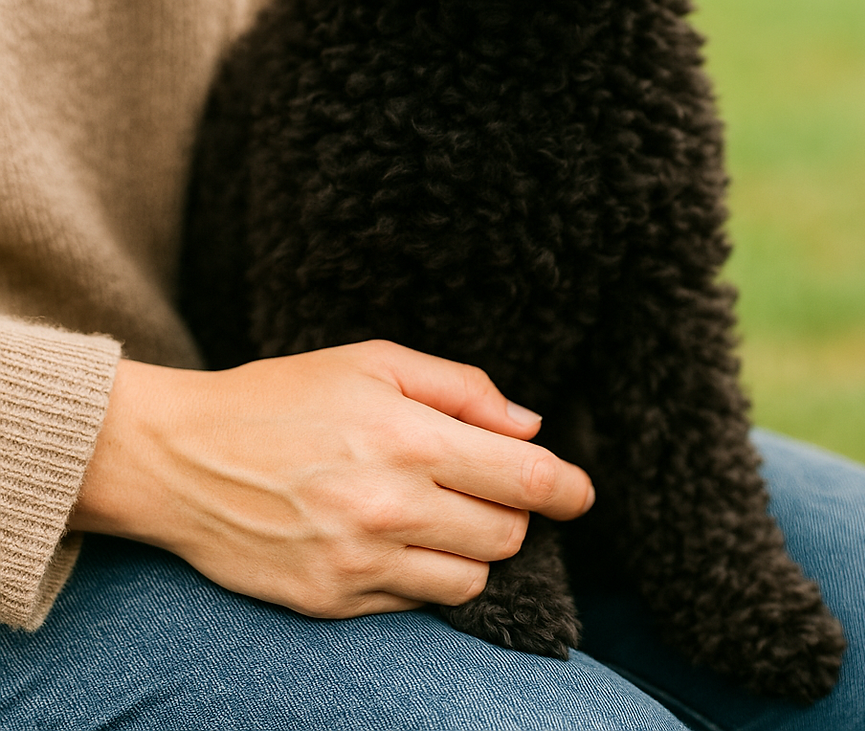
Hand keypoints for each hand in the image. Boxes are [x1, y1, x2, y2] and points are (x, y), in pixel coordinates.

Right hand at [70, 340, 594, 617]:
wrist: (181, 458)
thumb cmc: (280, 397)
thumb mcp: (371, 363)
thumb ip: (459, 389)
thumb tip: (530, 426)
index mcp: (407, 438)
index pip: (523, 479)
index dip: (568, 489)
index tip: (581, 492)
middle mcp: (391, 507)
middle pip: (506, 534)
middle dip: (513, 510)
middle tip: (484, 485)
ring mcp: (361, 562)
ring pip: (471, 578)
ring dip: (475, 548)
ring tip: (440, 512)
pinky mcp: (333, 602)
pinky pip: (417, 603)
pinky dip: (425, 575)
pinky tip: (395, 538)